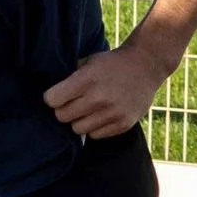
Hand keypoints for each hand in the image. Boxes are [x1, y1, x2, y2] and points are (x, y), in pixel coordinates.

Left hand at [44, 43, 171, 139]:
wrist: (146, 65)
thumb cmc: (112, 63)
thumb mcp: (89, 61)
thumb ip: (70, 76)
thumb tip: (50, 92)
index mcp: (86, 79)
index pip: (52, 100)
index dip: (52, 97)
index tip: (57, 94)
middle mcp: (98, 98)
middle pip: (62, 117)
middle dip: (63, 110)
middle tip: (72, 102)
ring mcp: (112, 113)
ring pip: (77, 129)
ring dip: (79, 120)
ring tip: (87, 109)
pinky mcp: (123, 124)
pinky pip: (95, 135)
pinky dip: (95, 127)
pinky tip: (101, 114)